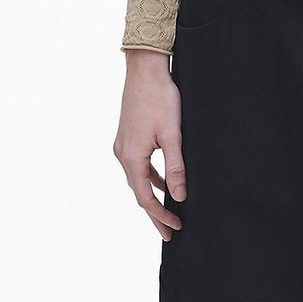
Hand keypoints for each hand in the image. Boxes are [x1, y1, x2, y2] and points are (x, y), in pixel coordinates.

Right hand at [115, 48, 185, 238]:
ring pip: (138, 179)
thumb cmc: (161, 99)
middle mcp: (122, 154)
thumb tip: (179, 197)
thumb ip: (176, 168)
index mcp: (132, 157)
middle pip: (139, 192)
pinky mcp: (127, 137)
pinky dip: (150, 177)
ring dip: (152, 195)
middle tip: (170, 232)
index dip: (161, 216)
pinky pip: (138, 166)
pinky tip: (163, 181)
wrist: (145, 70)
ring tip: (168, 211)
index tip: (176, 228)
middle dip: (155, 213)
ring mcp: (122, 145)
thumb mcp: (173, 136)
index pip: (146, 198)